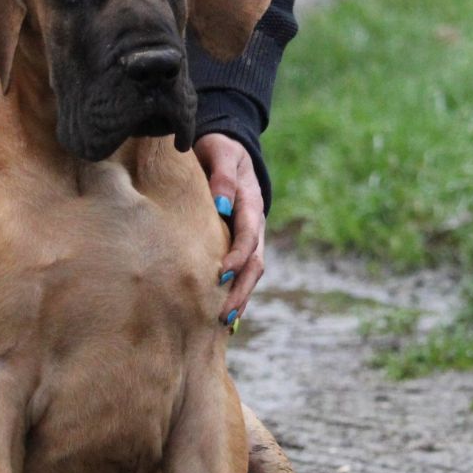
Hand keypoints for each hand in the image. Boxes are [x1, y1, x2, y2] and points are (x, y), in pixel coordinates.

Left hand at [193, 133, 265, 325]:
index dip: (238, 256)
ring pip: (251, 273)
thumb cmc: (217, 149)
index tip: (221, 273)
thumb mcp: (220, 151)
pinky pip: (242, 272)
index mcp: (251, 202)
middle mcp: (255, 223)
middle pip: (254, 263)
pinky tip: (224, 316)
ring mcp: (250, 236)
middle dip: (241, 290)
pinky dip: (236, 293)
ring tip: (224, 322)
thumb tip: (223, 205)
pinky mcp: (240, 244)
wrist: (223, 149)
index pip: (248, 235)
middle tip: (223, 314)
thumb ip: (223, 175)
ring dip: (240, 298)